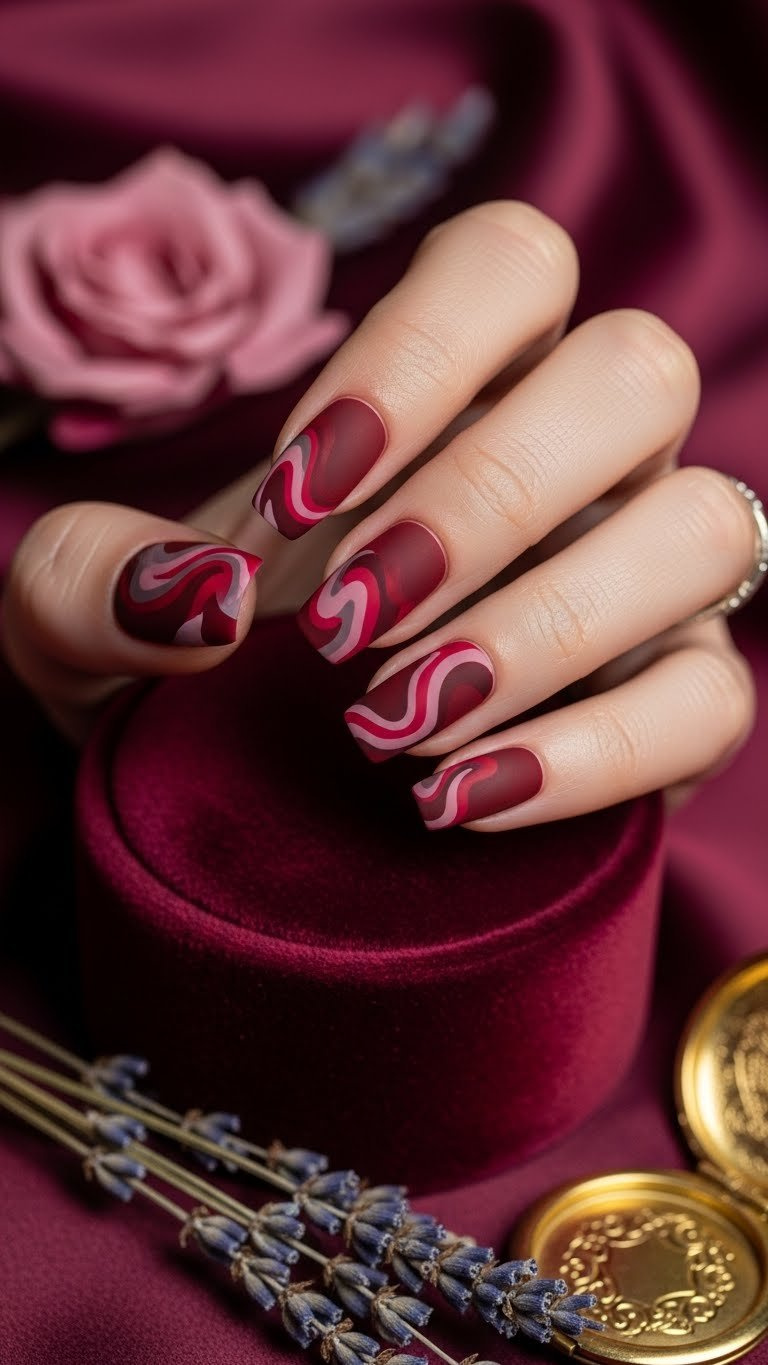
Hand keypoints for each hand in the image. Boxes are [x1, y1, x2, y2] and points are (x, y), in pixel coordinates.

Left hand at [4, 202, 756, 830]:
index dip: (413, 360)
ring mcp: (646, 574)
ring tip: (392, 722)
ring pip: (704, 531)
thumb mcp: (82, 620)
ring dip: (547, 628)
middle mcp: (582, 455)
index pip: (508, 269)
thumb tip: (195, 597)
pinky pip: (708, 702)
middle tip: (343, 621)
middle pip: (636, 374)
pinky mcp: (676, 700)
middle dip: (486, 496)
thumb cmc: (175, 677)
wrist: (241, 797)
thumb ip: (90, 576)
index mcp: (458, 380)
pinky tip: (457, 796)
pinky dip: (596, 753)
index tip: (295, 501)